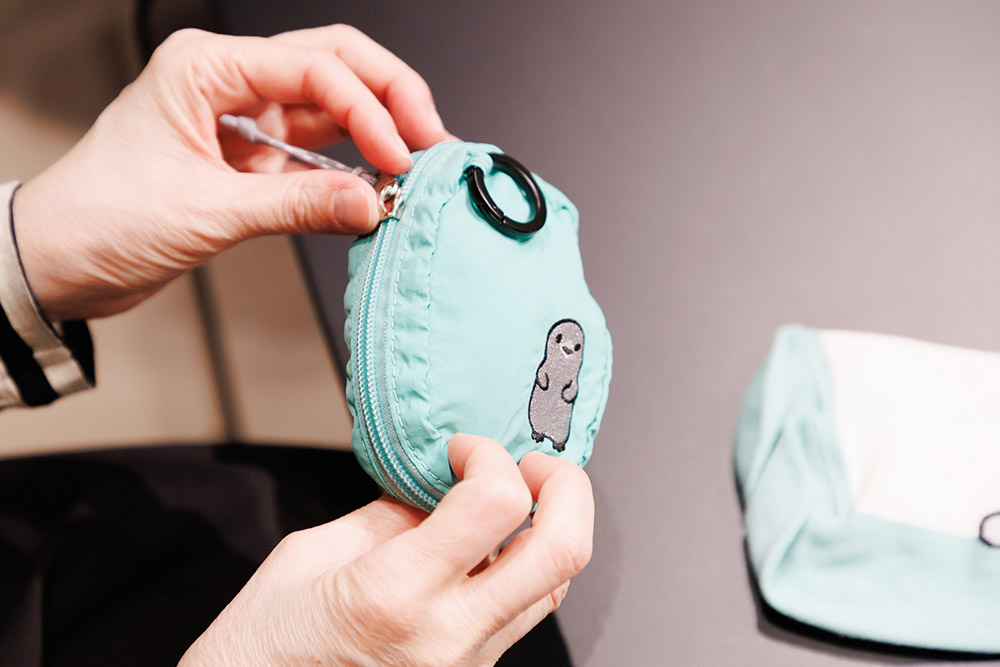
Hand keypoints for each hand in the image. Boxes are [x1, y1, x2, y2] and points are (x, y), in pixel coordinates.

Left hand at [13, 25, 452, 321]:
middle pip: (333, 64)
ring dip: (377, 128)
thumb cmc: (100, 218)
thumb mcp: (207, 211)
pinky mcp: (250, 157)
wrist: (58, 260)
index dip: (369, 111)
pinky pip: (317, 152)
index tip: (401, 157)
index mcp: (205, 67)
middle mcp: (228, 81)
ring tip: (418, 161)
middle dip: (390, 97)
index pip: (313, 69)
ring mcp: (242, 117)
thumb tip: (371, 204)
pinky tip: (378, 185)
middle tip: (431, 138)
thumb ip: (297, 205)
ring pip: (331, 104)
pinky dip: (351, 167)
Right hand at [178, 435, 593, 666]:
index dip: (490, 455)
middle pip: (561, 552)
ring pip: (553, 587)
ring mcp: (466, 666)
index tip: (464, 448)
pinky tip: (492, 544)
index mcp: (395, 595)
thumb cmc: (259, 649)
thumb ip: (390, 514)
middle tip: (533, 462)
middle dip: (566, 487)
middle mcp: (446, 637)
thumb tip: (442, 482)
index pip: (496, 504)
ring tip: (518, 495)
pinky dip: (523, 566)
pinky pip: (522, 614)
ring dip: (551, 527)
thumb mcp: (309, 556)